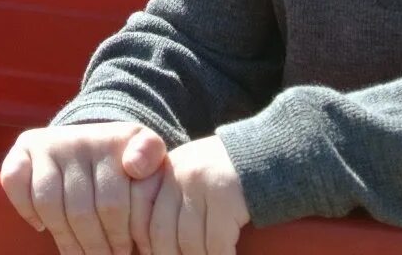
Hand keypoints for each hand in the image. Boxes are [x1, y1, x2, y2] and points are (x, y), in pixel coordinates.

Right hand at [0, 122, 168, 254]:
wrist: (94, 142)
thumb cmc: (126, 160)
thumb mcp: (148, 153)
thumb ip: (150, 153)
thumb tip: (133, 166)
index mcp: (111, 139)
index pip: (112, 202)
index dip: (118, 235)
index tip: (125, 252)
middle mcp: (77, 138)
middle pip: (80, 209)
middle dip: (94, 245)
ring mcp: (47, 143)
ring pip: (49, 202)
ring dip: (64, 238)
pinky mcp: (23, 149)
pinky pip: (14, 180)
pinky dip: (24, 207)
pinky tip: (41, 227)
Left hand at [141, 136, 248, 254]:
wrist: (260, 156)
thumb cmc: (218, 178)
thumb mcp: (185, 179)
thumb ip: (165, 202)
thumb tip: (147, 246)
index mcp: (162, 171)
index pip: (141, 214)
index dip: (144, 243)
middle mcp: (177, 174)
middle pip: (162, 232)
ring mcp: (202, 184)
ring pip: (190, 243)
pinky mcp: (226, 197)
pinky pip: (216, 244)